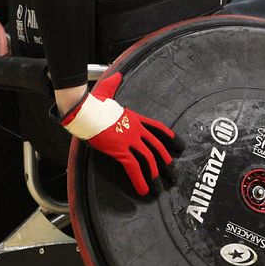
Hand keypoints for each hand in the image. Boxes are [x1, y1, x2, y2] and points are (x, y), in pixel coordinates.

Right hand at [61, 72, 183, 195]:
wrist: (84, 111)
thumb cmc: (93, 102)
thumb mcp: (107, 90)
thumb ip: (114, 84)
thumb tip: (117, 75)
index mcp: (135, 118)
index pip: (158, 129)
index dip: (171, 138)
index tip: (179, 147)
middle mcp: (136, 130)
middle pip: (157, 148)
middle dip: (167, 163)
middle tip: (173, 174)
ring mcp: (130, 141)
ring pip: (148, 160)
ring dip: (155, 176)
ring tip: (160, 189)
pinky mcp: (121, 150)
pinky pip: (134, 168)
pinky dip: (140, 180)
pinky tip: (144, 190)